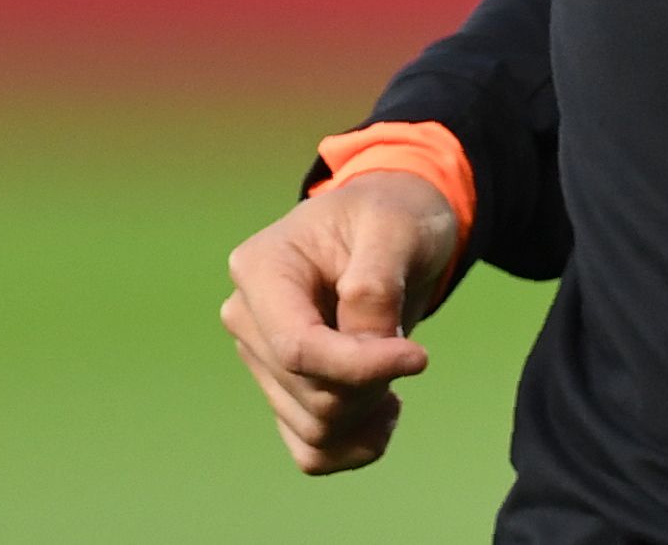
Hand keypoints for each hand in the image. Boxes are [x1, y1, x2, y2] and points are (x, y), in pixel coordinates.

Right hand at [219, 170, 457, 473]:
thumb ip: (375, 286)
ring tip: (401, 367)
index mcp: (260, 269)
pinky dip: (354, 445)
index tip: (419, 358)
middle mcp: (248, 318)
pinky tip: (385, 409)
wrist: (391, 227)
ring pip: (314, 429)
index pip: (297, 349)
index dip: (360, 367)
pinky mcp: (282, 390)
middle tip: (410, 348)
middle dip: (373, 382)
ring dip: (369, 413)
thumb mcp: (396, 229)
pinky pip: (311, 451)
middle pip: (312, 393)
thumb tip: (364, 346)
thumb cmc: (392, 215)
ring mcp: (261, 358)